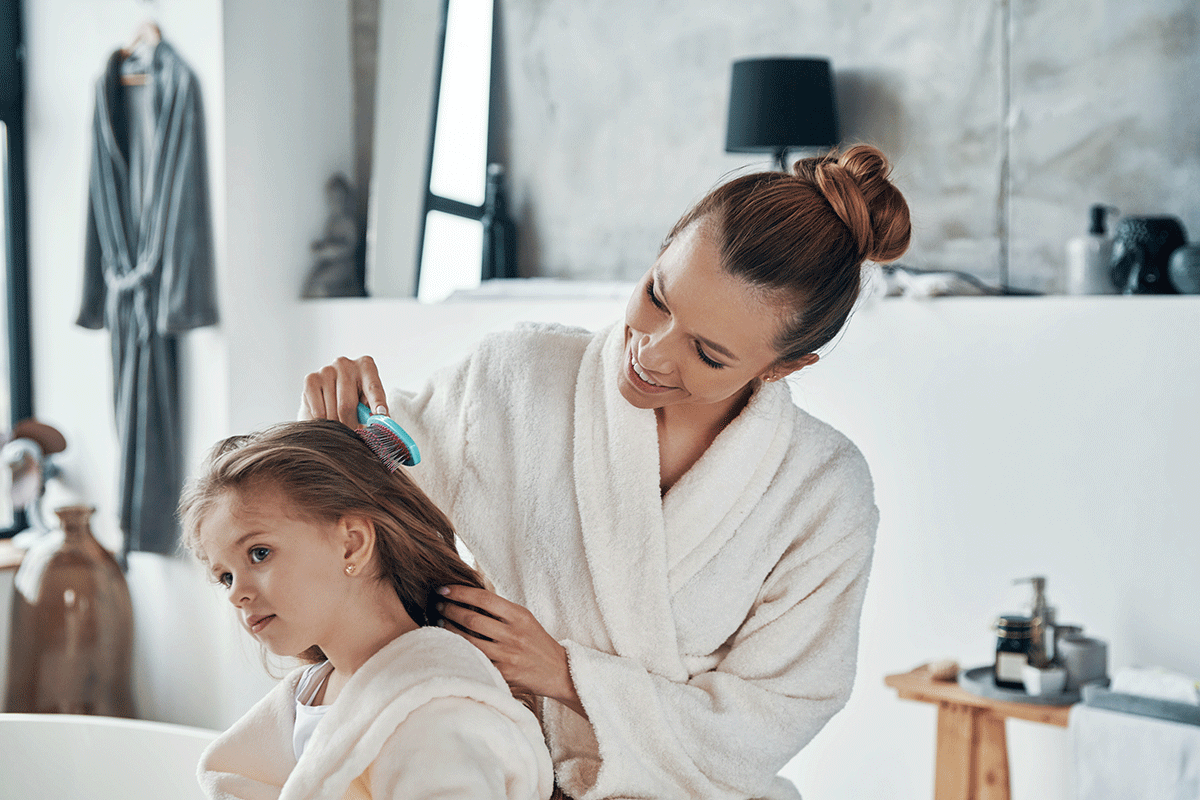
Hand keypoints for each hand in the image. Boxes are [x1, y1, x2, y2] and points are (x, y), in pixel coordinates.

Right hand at [299, 355, 386, 426]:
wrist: (329, 397)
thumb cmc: (355, 400)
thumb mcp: (368, 403)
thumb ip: (374, 410)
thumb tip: (382, 421)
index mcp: (366, 366)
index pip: (373, 388)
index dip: (377, 403)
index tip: (381, 414)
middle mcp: (345, 364)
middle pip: (347, 405)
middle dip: (350, 424)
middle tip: (352, 434)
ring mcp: (326, 370)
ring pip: (332, 410)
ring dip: (336, 424)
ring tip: (340, 424)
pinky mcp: (311, 379)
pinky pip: (318, 410)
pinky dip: (323, 421)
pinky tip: (326, 418)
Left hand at [436, 585, 585, 717]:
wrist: (558, 671)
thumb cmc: (537, 642)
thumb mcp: (524, 619)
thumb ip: (501, 610)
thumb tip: (468, 598)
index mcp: (519, 616)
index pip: (485, 599)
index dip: (460, 592)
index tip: (443, 589)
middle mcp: (513, 634)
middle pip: (472, 619)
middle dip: (450, 610)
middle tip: (437, 605)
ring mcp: (507, 655)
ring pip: (469, 641)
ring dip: (449, 630)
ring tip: (440, 621)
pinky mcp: (503, 674)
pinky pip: (475, 660)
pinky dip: (459, 651)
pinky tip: (449, 645)